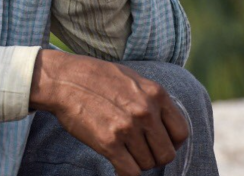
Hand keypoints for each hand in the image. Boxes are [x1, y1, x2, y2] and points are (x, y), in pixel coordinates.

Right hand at [30, 50, 189, 175]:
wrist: (63, 79)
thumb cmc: (95, 77)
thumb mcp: (132, 78)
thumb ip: (151, 98)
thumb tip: (165, 122)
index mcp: (156, 94)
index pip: (181, 133)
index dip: (172, 142)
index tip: (159, 143)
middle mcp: (145, 111)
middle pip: (166, 153)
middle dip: (154, 156)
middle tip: (140, 151)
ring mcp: (127, 128)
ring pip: (147, 164)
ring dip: (137, 162)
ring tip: (124, 151)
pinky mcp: (109, 143)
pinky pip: (130, 172)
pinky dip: (126, 173)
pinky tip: (118, 164)